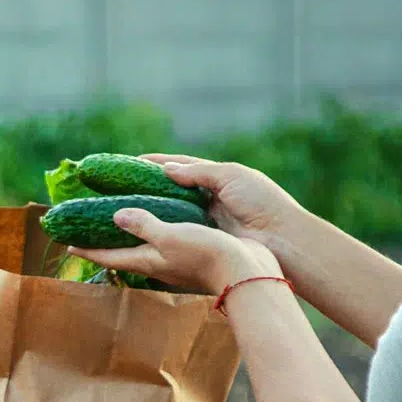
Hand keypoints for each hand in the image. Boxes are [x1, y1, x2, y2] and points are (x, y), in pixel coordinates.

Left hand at [68, 207, 283, 295]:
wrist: (246, 271)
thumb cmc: (205, 255)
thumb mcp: (169, 237)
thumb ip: (143, 226)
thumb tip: (116, 217)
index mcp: (148, 260)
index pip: (110, 258)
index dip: (88, 251)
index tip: (67, 247)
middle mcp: (159, 263)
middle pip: (124, 254)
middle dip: (105, 244)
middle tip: (88, 232)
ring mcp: (176, 260)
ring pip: (145, 247)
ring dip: (130, 236)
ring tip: (119, 222)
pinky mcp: (193, 253)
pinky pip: (166, 239)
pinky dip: (155, 228)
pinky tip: (160, 219)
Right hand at [140, 154, 308, 249]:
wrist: (281, 238)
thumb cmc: (260, 201)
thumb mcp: (231, 176)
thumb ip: (199, 172)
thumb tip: (168, 170)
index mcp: (218, 177)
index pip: (181, 165)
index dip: (157, 163)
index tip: (132, 161)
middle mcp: (208, 199)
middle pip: (172, 189)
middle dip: (147, 187)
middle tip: (121, 186)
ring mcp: (206, 220)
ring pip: (171, 212)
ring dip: (150, 209)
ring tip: (124, 207)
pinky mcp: (206, 240)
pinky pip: (178, 232)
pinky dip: (161, 229)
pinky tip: (142, 229)